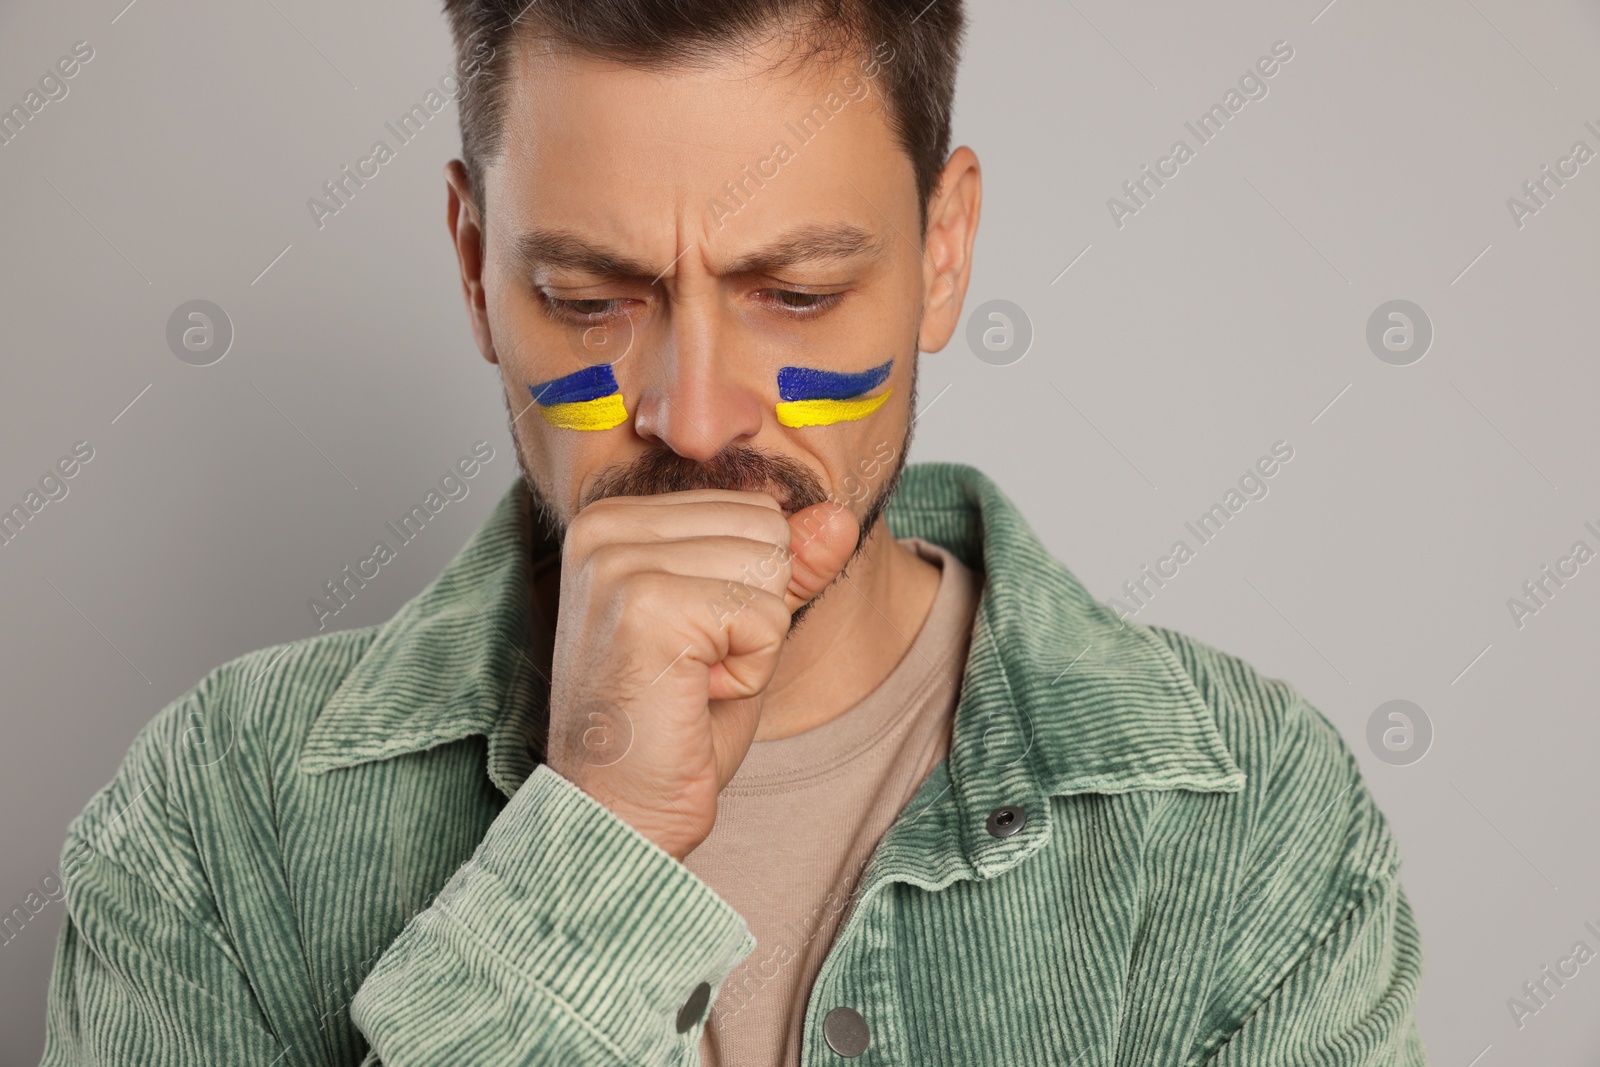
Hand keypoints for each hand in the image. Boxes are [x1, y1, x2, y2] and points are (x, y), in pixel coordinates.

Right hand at [544, 489, 857, 860]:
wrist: (620, 813)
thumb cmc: (672, 727)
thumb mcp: (743, 627)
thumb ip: (788, 564)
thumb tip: (841, 518)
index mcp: (613, 519)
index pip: (753, 509)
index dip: (749, 590)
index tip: (690, 645)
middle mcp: (604, 527)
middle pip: (767, 528)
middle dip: (757, 610)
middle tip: (693, 669)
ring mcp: (619, 563)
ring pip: (771, 565)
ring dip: (754, 642)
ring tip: (692, 681)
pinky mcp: (647, 605)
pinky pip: (766, 615)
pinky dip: (750, 670)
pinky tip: (695, 696)